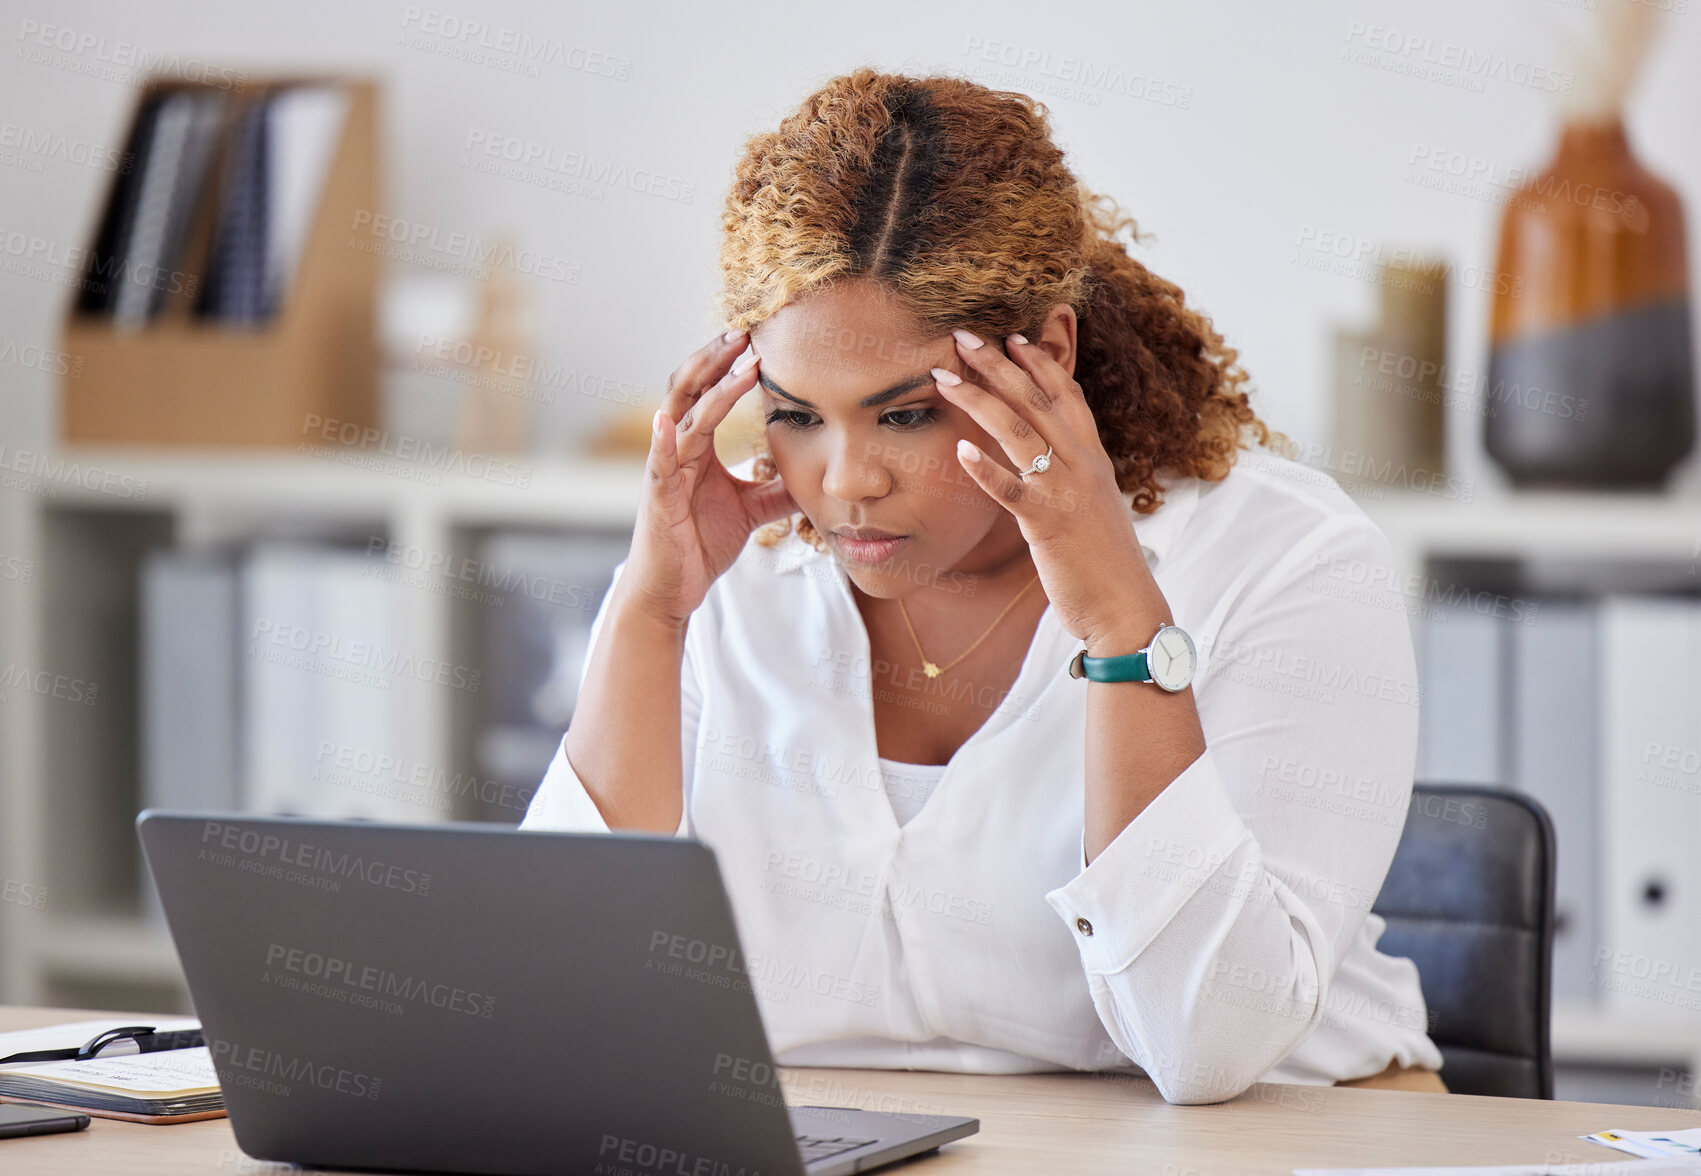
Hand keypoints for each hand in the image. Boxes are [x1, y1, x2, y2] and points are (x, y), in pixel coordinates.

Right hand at [621, 329, 797, 628]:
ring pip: (684, 414)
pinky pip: (660, 461)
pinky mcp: (657, 496)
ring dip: (709, 384)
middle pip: (691, 388)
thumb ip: (776, 490)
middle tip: (747, 331)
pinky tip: (669, 418)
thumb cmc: (699, 545)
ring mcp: (664, 469)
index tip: (758, 340)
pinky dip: (663, 438)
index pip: (709, 393)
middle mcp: (676, 449)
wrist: (672, 589)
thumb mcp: (750, 512)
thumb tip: (813, 475)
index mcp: (696, 447)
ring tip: (734, 357)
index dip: (730, 366)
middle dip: (717, 358)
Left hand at [932, 330, 1158, 651]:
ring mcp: (1065, 491)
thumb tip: (1050, 463)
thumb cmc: (1105, 562)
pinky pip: (1010, 490)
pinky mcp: (1047, 524)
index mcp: (1093, 458)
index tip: (1010, 336)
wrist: (1126, 606)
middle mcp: (1082, 465)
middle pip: (1036, 400)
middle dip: (997, 364)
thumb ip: (1073, 478)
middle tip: (963, 336)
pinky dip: (984, 469)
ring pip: (1018, 430)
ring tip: (944, 377)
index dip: (1039, 362)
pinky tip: (959, 450)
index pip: (1066, 394)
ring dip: (978, 399)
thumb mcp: (1094, 507)